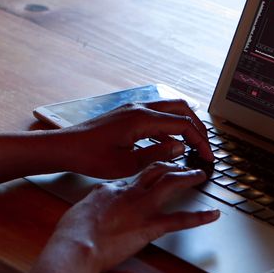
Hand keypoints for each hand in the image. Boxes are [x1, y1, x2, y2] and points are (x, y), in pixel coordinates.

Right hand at [51, 162, 220, 272]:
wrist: (78, 244)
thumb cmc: (73, 231)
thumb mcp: (80, 210)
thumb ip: (93, 205)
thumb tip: (92, 208)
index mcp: (111, 188)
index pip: (133, 174)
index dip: (147, 169)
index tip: (154, 167)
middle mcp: (130, 192)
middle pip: (155, 170)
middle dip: (170, 164)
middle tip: (182, 162)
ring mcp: (143, 207)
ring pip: (171, 183)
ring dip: (188, 176)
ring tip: (199, 173)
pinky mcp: (151, 226)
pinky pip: (181, 220)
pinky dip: (200, 217)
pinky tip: (213, 214)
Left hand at [55, 99, 213, 178]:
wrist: (65, 148)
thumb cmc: (90, 157)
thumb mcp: (127, 164)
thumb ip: (157, 154)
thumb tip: (180, 147)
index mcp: (142, 119)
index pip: (182, 124)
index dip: (200, 141)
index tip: (208, 156)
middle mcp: (139, 108)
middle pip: (181, 109)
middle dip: (197, 128)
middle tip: (206, 147)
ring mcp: (132, 108)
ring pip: (169, 109)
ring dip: (183, 125)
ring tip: (192, 145)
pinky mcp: (127, 114)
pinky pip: (156, 115)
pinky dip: (168, 126)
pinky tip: (169, 144)